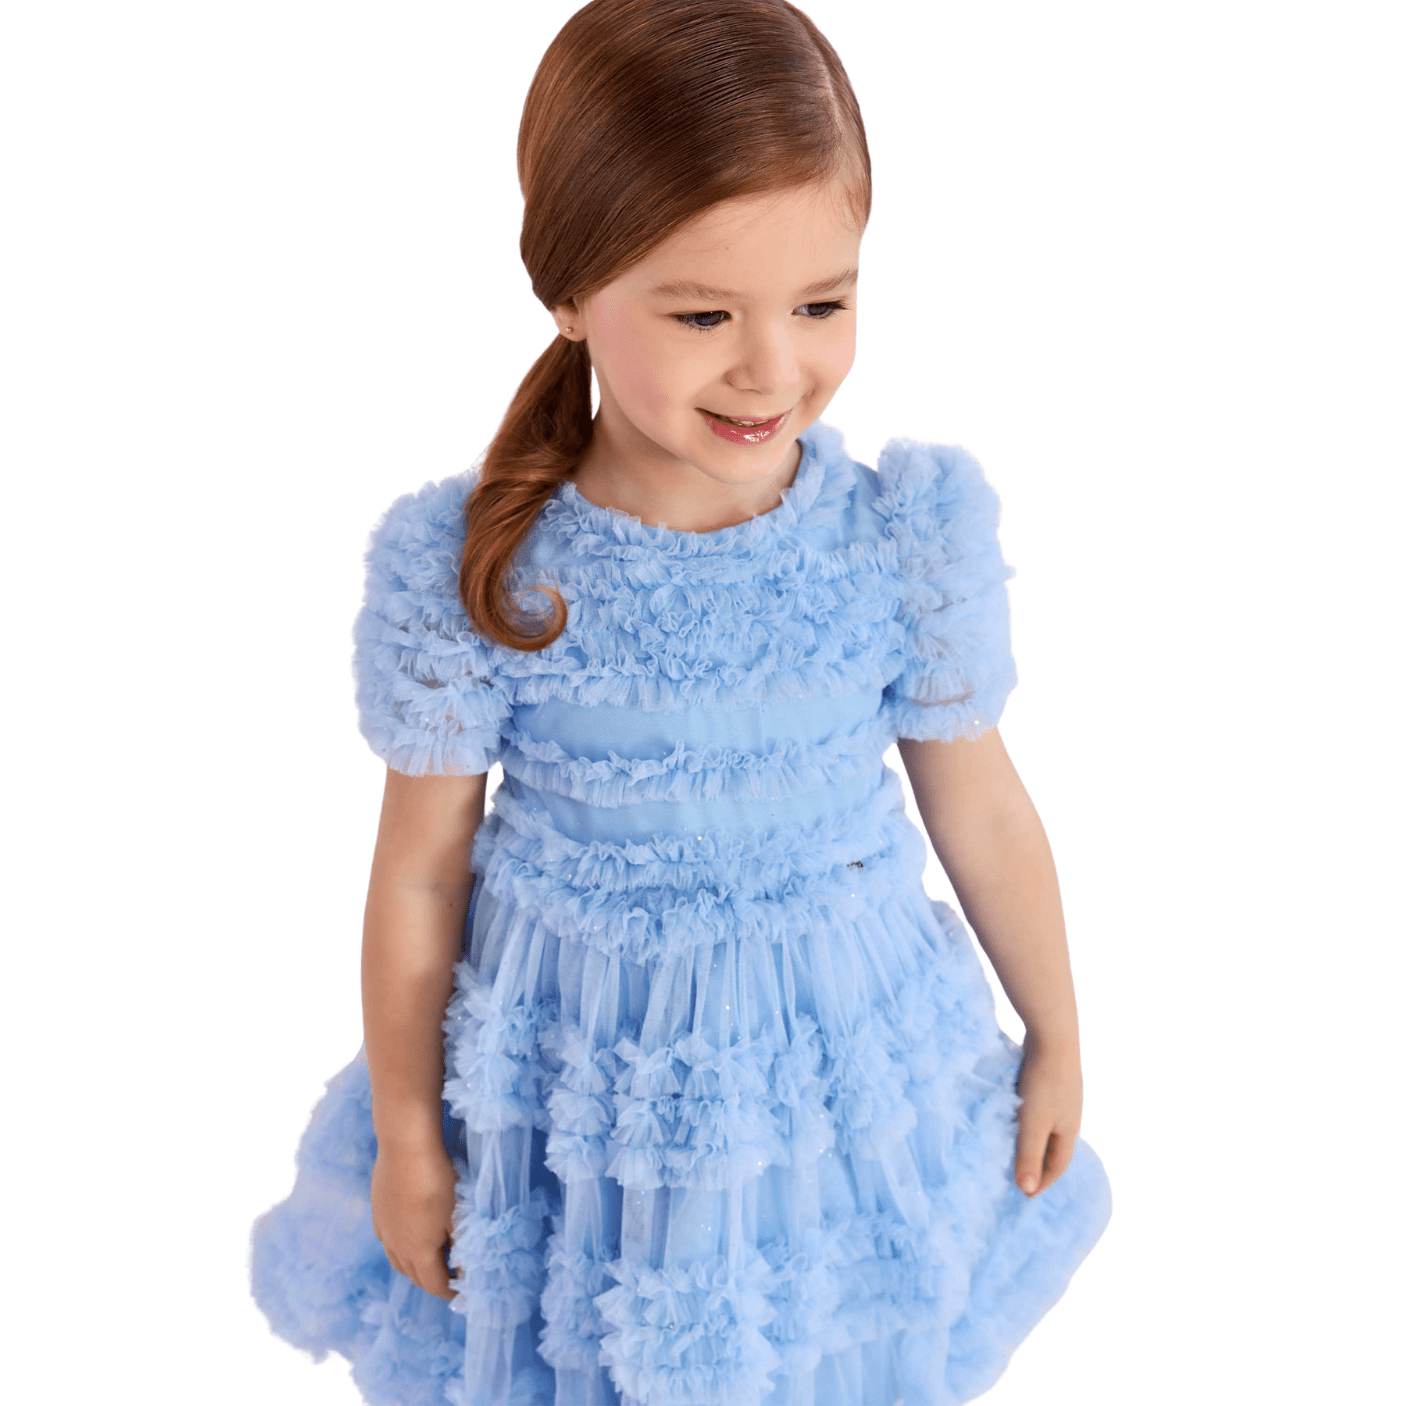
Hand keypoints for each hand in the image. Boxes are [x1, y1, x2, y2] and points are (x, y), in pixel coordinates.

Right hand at [370, 1139, 458, 1300]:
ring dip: (414, 1266)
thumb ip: (461, 1245)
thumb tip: (465, 1270)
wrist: (405, 1146)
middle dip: (432, 1281)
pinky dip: (400, 1247)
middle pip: (414, 1276)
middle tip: (450, 1275)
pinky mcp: (377, 1212)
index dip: (449, 1291)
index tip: (461, 1290)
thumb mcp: (457, 1214)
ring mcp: (383, 1229)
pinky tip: (411, 1233)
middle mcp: (396, 1246)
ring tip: (432, 1258)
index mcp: (418, 1251)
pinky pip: (388, 1241)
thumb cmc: (438, 1179)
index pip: (433, 1284)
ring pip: (397, 1260)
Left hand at [1013, 1032, 1082, 1197]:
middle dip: (1038, 1164)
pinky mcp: (1050, 1079)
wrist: (1052, 1035)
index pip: (1057, 1166)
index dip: (1042, 1181)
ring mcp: (1061, 1096)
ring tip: (1012, 1148)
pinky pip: (1039, 1107)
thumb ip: (1028, 1156)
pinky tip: (1013, 1113)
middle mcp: (1068, 1115)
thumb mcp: (1033, 1123)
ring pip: (1046, 1126)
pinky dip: (1027, 1118)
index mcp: (1069, 1131)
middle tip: (1018, 1176)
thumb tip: (1026, 1191)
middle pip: (1053, 1147)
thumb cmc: (1043, 1082)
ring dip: (1031, 1140)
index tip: (1025, 1195)